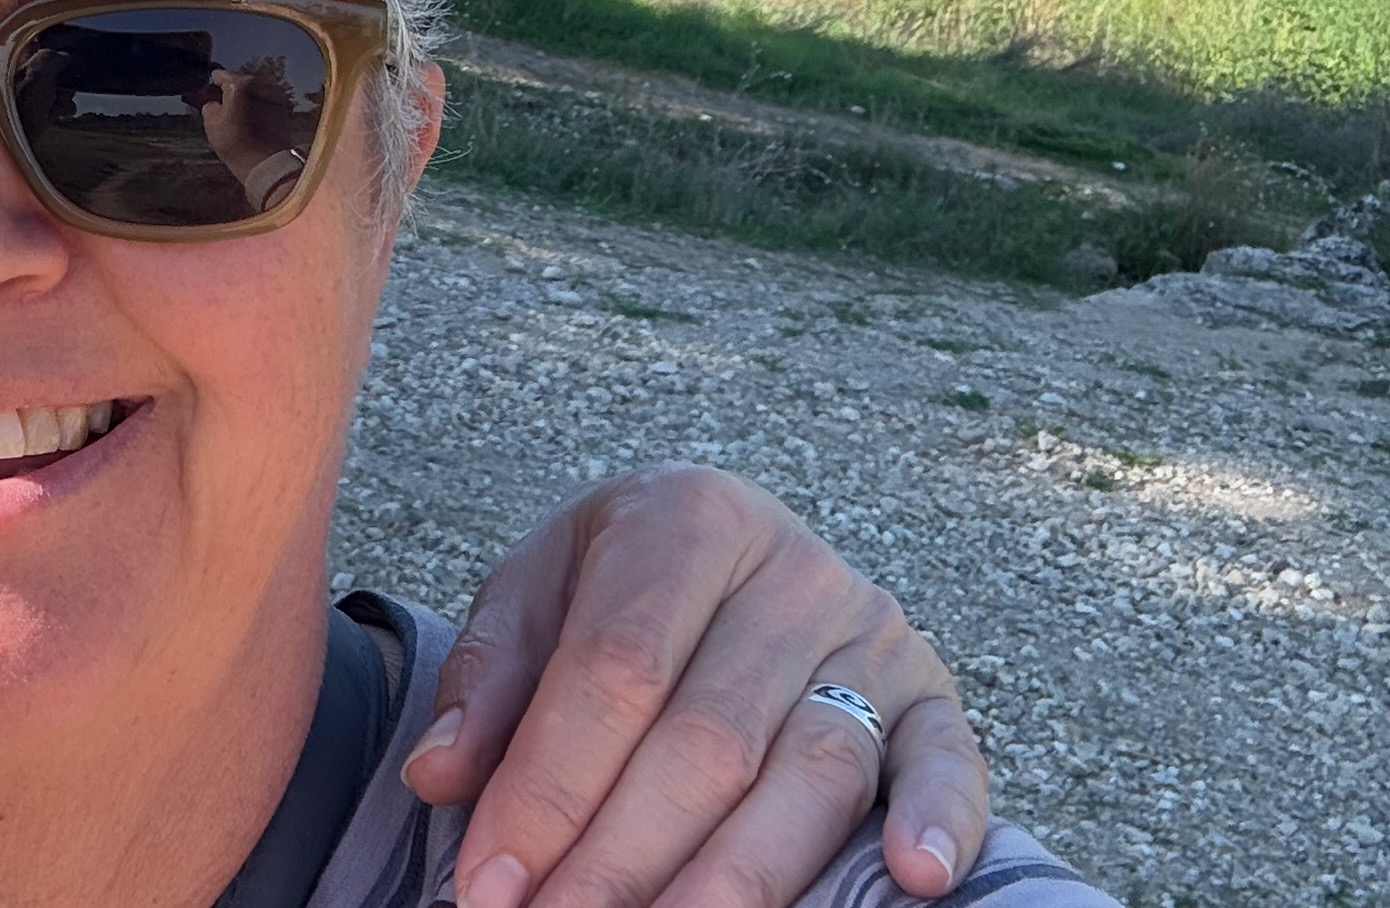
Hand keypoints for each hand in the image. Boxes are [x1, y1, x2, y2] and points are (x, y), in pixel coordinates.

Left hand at [401, 465, 986, 907]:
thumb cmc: (613, 586)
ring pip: (813, 771)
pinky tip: (914, 881)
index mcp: (687, 518)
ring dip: (737, 881)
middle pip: (707, 741)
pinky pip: (950, 761)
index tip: (488, 885)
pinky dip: (941, 821)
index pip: (615, 671)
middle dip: (619, 861)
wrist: (723, 544)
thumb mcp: (534, 595)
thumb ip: (489, 682)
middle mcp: (792, 570)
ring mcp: (871, 634)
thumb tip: (438, 776)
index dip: (548, 788)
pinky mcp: (932, 698)